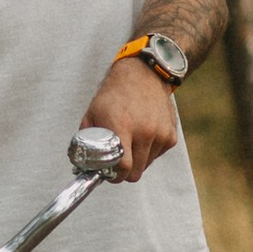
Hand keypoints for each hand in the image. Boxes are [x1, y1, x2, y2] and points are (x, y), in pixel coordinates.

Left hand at [80, 53, 180, 184]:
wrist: (143, 75)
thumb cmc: (113, 95)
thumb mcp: (92, 113)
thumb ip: (87, 139)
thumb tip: (82, 163)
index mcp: (122, 127)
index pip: (123, 167)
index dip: (115, 176)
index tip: (110, 175)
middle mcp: (144, 132)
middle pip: (136, 172)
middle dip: (125, 173)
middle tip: (117, 163)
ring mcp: (160, 134)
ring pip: (146, 165)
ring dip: (137, 160)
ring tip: (130, 142)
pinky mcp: (171, 135)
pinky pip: (157, 154)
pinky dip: (149, 151)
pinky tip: (143, 134)